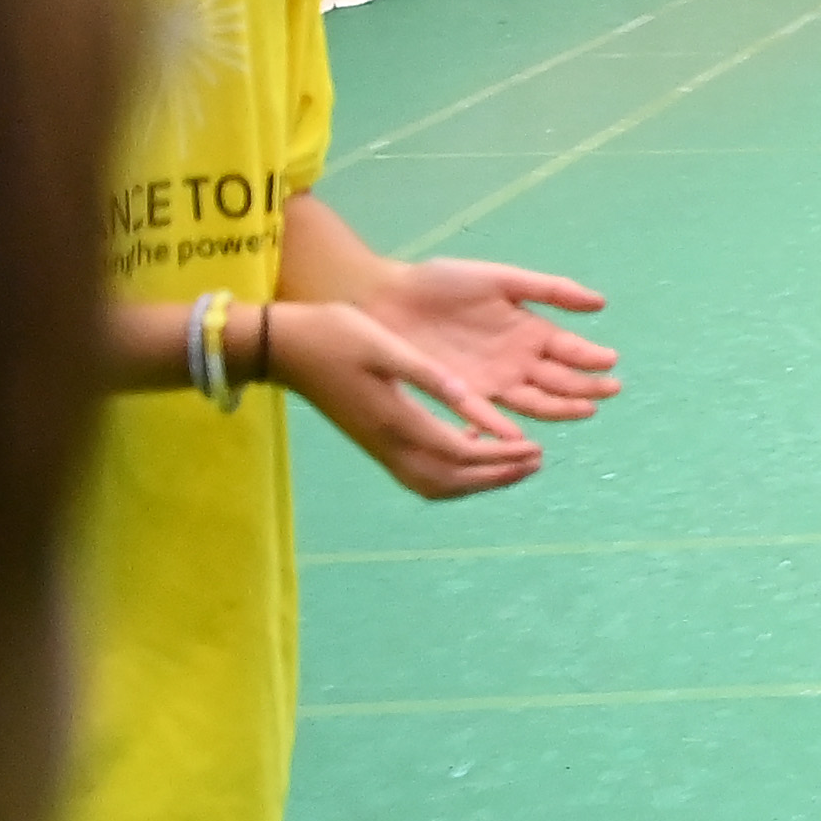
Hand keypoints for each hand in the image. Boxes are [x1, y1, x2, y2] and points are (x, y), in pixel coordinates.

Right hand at [266, 301, 546, 499]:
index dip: (500, 455)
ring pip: (435, 484)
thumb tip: (468, 396)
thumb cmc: (334, 335)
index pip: (458, 453)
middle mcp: (387, 444)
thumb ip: (427, 374)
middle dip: (496, 476)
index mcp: (394, 419)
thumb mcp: (385, 345)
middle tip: (537, 460)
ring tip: (514, 463)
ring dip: (477, 481)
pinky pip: (420, 474)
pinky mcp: (374, 444)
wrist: (284, 349)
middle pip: (450, 481)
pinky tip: (470, 446)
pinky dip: (452, 474)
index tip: (535, 446)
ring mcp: (378, 448)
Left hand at [350, 262, 618, 428]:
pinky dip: (502, 428)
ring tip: (585, 411)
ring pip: (534, 403)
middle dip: (587, 387)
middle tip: (610, 391)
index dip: (590, 356)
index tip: (611, 361)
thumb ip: (548, 290)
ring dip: (560, 409)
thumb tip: (600, 304)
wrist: (383, 298)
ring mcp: (492, 382)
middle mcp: (516, 362)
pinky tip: (518, 436)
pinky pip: (486, 416)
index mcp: (528, 331)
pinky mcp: (461, 396)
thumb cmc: (439, 283)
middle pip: (559, 382)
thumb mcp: (499, 279)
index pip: (570, 350)